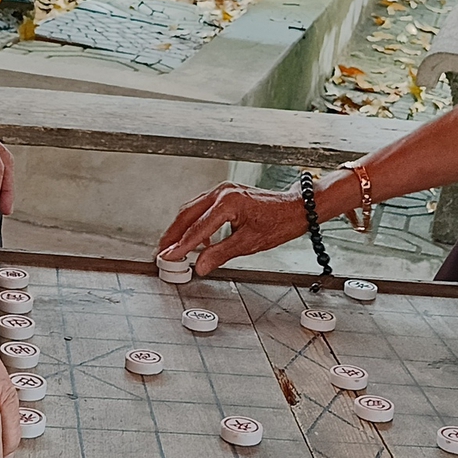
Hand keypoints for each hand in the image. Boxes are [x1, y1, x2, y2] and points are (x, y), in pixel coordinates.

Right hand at [158, 181, 311, 274]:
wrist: (296, 208)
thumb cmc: (278, 223)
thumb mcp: (249, 244)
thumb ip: (220, 254)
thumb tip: (200, 266)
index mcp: (228, 202)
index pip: (197, 229)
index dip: (180, 246)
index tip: (167, 258)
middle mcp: (222, 192)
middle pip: (186, 215)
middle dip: (172, 235)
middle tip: (161, 253)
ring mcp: (222, 191)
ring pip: (191, 210)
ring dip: (180, 229)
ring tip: (172, 248)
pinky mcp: (225, 194)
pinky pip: (202, 208)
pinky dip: (194, 224)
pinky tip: (196, 240)